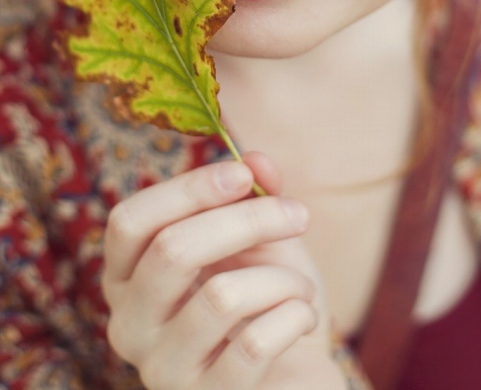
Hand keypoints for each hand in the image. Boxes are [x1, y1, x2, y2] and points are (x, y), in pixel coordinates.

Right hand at [102, 153, 339, 388]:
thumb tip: (258, 162)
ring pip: (222, 296)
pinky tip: (302, 318)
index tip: (243, 174)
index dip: (187, 189)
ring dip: (283, 279)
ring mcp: (162, 370)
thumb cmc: (265, 298)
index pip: (130, 221)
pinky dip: (295, 316)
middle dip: (248, 220)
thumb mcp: (259, 237)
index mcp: (127, 277)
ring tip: (300, 287)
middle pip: (173, 250)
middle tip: (298, 216)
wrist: (293, 376)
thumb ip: (252, 194)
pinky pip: (255, 344)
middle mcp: (129, 325)